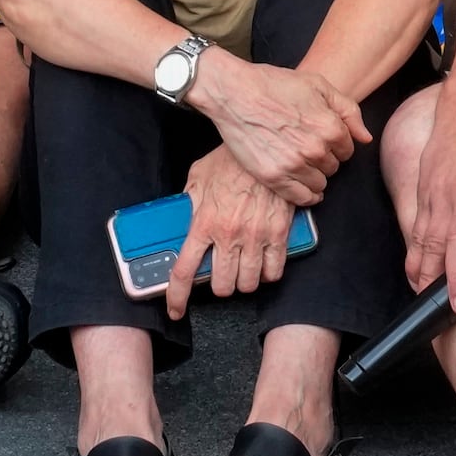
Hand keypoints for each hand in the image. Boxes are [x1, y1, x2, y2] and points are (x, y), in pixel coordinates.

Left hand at [168, 144, 297, 315]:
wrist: (267, 145)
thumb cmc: (232, 159)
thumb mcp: (199, 176)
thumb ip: (190, 201)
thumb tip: (184, 216)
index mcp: (203, 223)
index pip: (184, 272)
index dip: (177, 298)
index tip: (175, 310)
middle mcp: (228, 235)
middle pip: (221, 286)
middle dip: (220, 285)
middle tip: (222, 274)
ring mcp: (255, 237)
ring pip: (248, 284)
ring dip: (244, 281)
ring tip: (243, 269)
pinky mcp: (279, 234)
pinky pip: (274, 272)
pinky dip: (269, 273)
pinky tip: (264, 263)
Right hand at [194, 48, 361, 198]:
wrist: (235, 92)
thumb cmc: (274, 84)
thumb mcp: (317, 85)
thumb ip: (348, 110)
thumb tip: (365, 138)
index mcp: (330, 126)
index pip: (347, 149)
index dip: (336, 143)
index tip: (321, 138)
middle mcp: (315, 149)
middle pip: (333, 167)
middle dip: (324, 158)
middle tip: (306, 146)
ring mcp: (294, 165)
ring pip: (320, 184)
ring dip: (314, 175)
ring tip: (299, 162)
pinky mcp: (274, 177)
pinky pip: (301, 198)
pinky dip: (306, 195)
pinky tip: (302, 185)